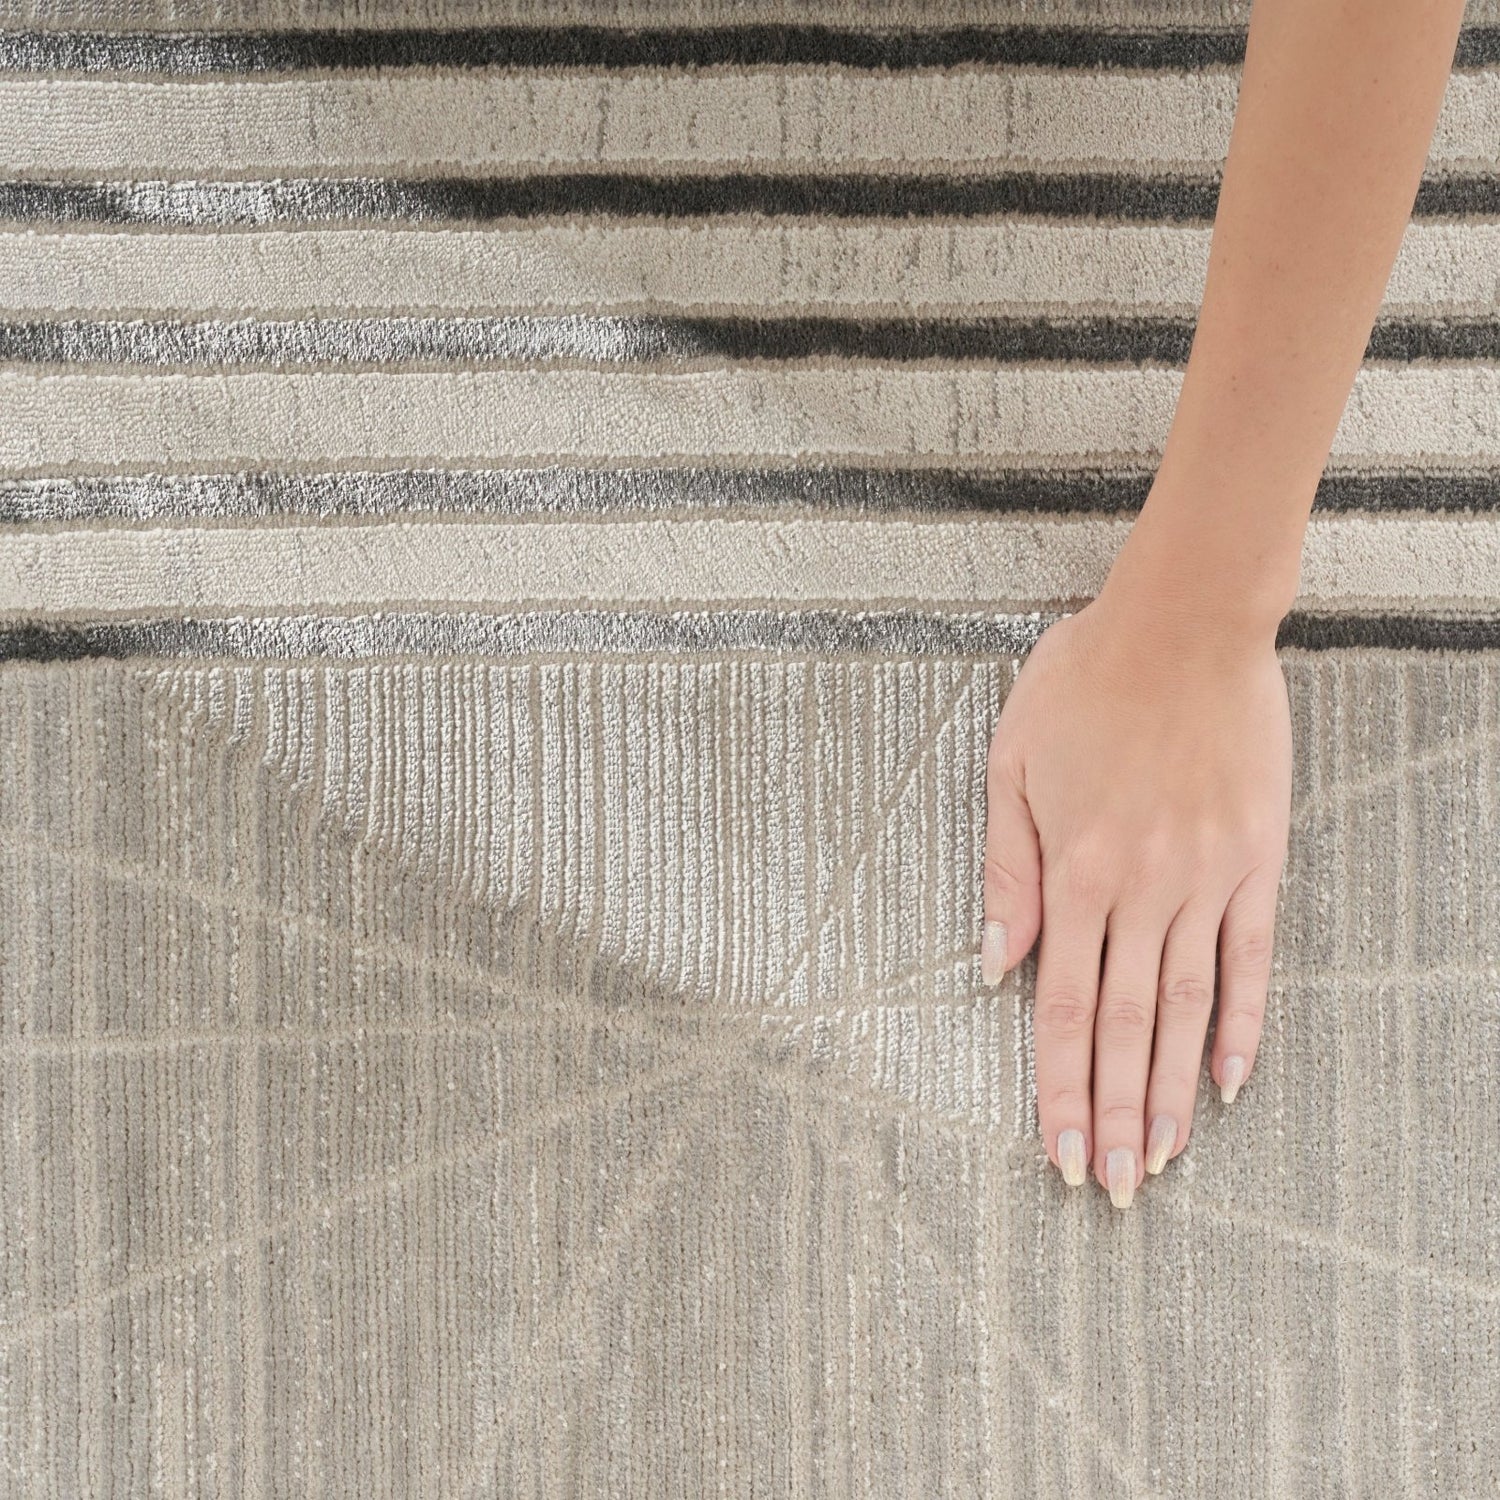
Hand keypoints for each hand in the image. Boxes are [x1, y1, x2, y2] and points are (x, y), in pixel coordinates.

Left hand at [980, 567, 1292, 1206]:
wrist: (1183, 623)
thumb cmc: (1085, 681)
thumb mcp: (1012, 763)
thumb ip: (1005, 871)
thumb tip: (993, 964)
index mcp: (1072, 869)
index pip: (1062, 1006)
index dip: (1059, 1088)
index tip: (1061, 1153)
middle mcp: (1139, 888)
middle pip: (1124, 1024)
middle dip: (1113, 1114)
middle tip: (1114, 1189)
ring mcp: (1204, 877)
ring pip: (1186, 1006)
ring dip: (1171, 1089)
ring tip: (1164, 1159)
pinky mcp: (1254, 858)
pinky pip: (1250, 956)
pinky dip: (1240, 1021)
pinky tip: (1229, 1077)